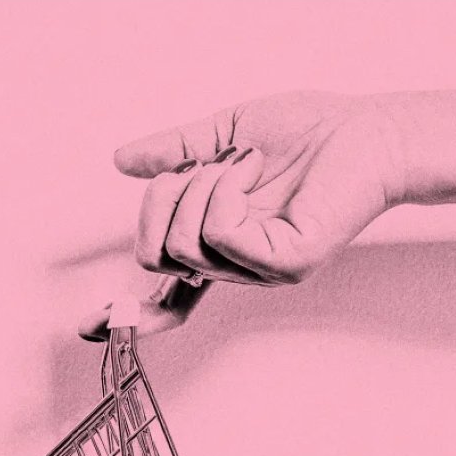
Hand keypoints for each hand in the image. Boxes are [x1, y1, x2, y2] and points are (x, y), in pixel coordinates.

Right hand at [80, 91, 407, 339]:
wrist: (366, 129)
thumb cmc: (309, 132)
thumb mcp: (223, 134)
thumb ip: (174, 151)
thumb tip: (124, 160)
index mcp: (221, 243)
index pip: (170, 296)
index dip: (128, 314)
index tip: (90, 326)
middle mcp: (238, 264)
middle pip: (157, 254)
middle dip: (163, 198)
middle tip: (208, 165)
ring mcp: (261, 269)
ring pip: (185, 243)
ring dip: (203, 185)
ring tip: (246, 164)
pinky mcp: (286, 263)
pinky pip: (220, 234)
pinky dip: (225, 191)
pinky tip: (254, 173)